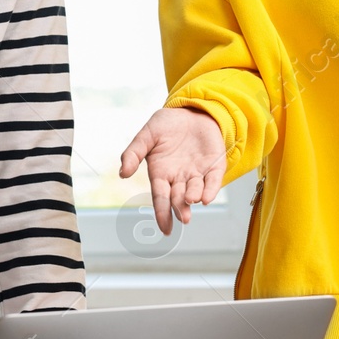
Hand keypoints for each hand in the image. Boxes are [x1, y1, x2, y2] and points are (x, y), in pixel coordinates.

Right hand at [119, 107, 227, 234]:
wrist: (190, 110)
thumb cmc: (166, 125)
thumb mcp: (145, 136)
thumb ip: (133, 153)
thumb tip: (123, 173)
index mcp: (161, 174)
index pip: (161, 198)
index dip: (162, 213)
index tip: (165, 229)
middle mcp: (179, 178)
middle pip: (178, 198)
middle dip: (180, 208)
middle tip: (183, 217)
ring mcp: (197, 173)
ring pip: (195, 190)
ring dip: (193, 197)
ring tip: (191, 200)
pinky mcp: (214, 165)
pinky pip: (213, 180)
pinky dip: (211, 189)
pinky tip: (206, 198)